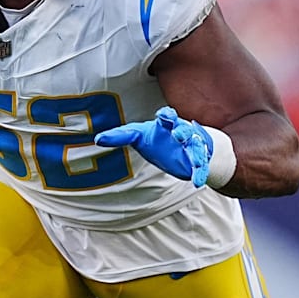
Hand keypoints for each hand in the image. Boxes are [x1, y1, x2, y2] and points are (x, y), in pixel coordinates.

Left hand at [95, 106, 213, 186]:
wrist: (176, 149)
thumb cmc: (154, 139)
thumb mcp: (136, 135)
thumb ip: (119, 136)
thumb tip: (97, 139)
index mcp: (165, 123)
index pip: (167, 115)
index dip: (166, 115)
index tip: (163, 116)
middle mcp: (180, 132)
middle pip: (183, 128)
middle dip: (182, 131)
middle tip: (178, 136)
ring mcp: (191, 145)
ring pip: (195, 147)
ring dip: (195, 153)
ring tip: (195, 163)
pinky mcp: (197, 159)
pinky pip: (201, 165)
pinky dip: (200, 173)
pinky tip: (198, 183)